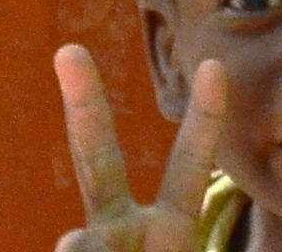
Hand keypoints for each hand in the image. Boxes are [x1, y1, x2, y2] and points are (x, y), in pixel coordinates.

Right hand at [51, 47, 216, 251]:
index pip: (188, 167)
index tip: (214, 64)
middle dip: (85, 103)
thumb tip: (71, 244)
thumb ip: (162, 244)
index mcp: (171, 231)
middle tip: (68, 49)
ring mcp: (92, 250)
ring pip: (78, 246)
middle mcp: (124, 232)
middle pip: (99, 158)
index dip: (204, 119)